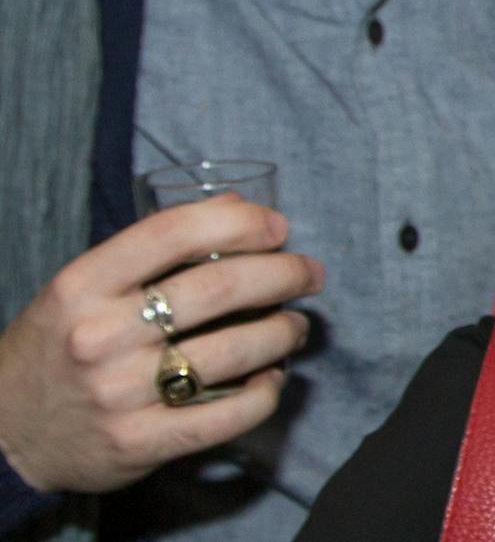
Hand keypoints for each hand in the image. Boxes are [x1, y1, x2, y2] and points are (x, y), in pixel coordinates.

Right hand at [0, 195, 322, 494]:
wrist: (1, 432)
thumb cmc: (58, 344)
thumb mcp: (81, 287)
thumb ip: (150, 251)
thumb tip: (240, 207)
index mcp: (83, 285)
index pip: (174, 232)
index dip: (241, 222)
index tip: (278, 227)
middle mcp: (100, 335)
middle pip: (220, 289)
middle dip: (284, 274)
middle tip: (310, 273)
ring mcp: (119, 393)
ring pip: (233, 351)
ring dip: (283, 333)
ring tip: (296, 326)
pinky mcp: (138, 443)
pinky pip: (224, 416)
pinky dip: (263, 395)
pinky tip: (272, 380)